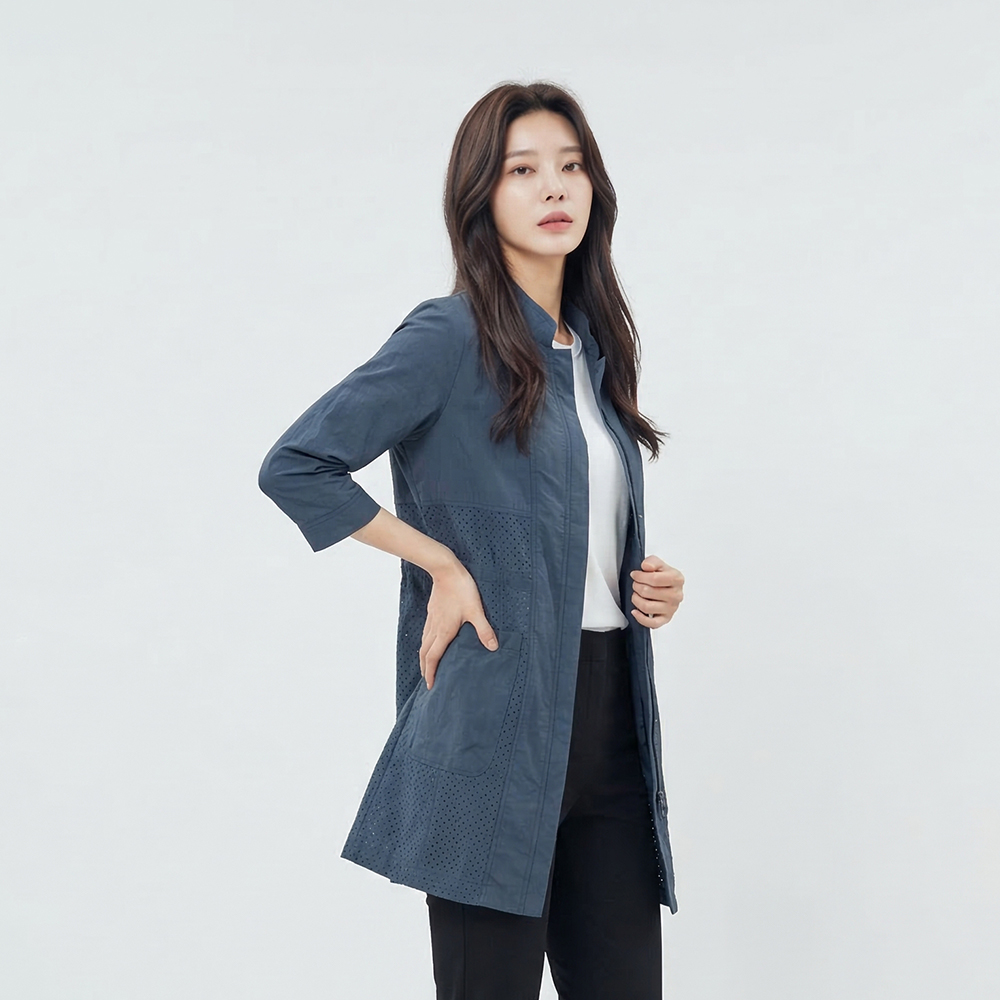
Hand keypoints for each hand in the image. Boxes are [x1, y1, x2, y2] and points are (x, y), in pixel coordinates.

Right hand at [421, 561, 498, 689]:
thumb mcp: (476, 610)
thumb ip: (484, 630)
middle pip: (424, 653)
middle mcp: (435, 628)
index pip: (433, 657)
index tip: (430, 685)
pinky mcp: (432, 612)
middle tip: (429, 680)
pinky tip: (433, 641)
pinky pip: (426, 633)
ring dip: (425, 656)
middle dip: (425, 668)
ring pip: (424, 643)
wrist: (446, 570)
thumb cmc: (461, 589)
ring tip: (429, 665)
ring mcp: (432, 619)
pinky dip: (427, 643)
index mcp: (443, 631)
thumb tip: (493, 647)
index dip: (430, 673)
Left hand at [629, 555, 683, 627]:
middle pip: (648, 592)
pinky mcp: (666, 619)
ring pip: (646, 607)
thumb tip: (647, 567)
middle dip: (637, 586)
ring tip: (636, 594)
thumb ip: (652, 562)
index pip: (654, 579)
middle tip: (636, 584)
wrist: (669, 586)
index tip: (635, 575)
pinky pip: (652, 623)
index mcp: (677, 579)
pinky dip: (640, 618)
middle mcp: (676, 595)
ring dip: (636, 599)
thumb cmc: (664, 576)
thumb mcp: (658, 564)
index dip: (640, 576)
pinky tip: (635, 611)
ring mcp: (671, 608)